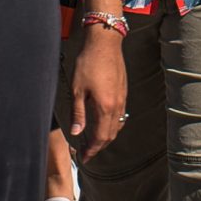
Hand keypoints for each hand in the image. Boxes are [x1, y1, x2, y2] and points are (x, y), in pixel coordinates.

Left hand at [65, 23, 127, 161]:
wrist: (105, 42)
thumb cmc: (88, 63)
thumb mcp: (77, 89)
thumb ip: (78, 113)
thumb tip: (76, 133)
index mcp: (105, 107)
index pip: (100, 137)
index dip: (91, 150)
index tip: (84, 158)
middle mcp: (117, 105)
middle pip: (110, 135)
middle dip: (98, 147)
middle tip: (86, 152)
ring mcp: (122, 98)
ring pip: (117, 126)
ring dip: (106, 137)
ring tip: (94, 141)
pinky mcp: (123, 91)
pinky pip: (121, 115)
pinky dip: (112, 125)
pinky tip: (104, 122)